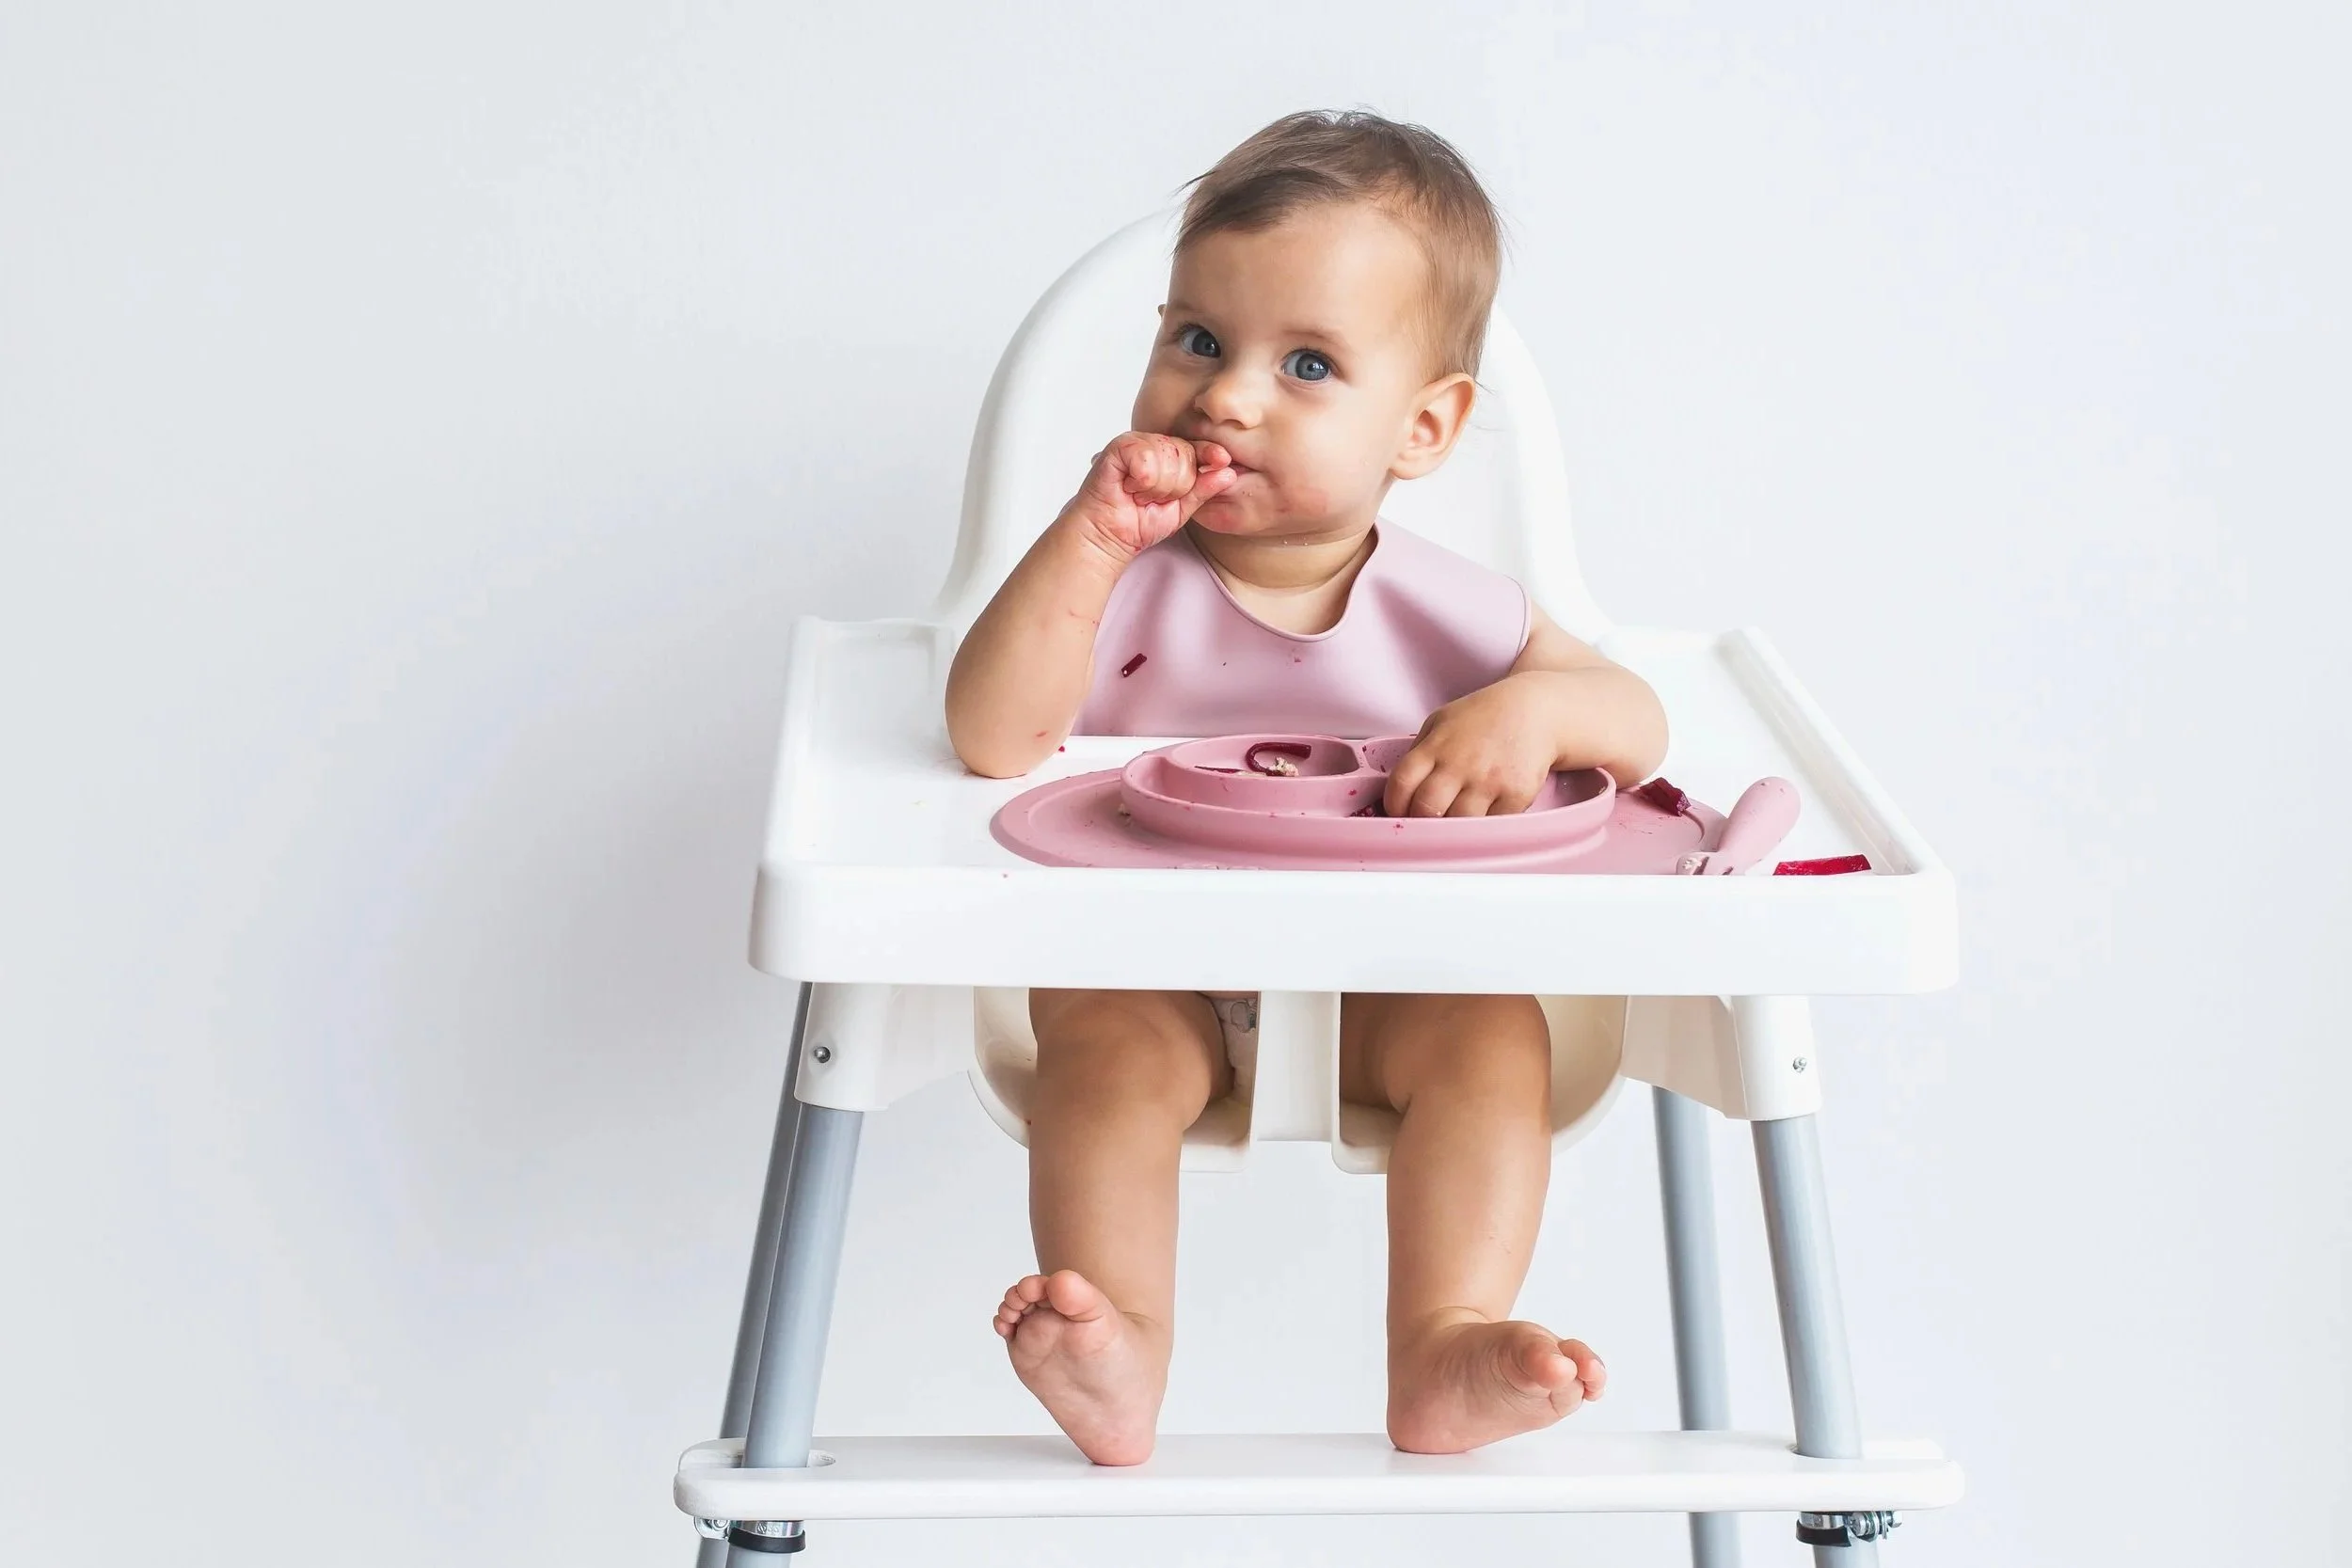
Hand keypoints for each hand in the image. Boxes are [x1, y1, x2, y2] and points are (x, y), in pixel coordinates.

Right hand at [1060, 432, 1236, 561]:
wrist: (1109, 537)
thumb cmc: (1139, 522)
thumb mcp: (1182, 509)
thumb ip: (1204, 489)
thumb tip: (1229, 472)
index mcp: (1169, 457)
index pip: (1197, 448)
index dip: (1209, 453)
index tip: (1223, 459)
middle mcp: (1153, 445)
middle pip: (1185, 454)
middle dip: (1175, 486)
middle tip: (1152, 498)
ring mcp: (1135, 443)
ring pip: (1167, 456)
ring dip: (1156, 487)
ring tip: (1139, 494)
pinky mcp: (1118, 447)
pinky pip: (1145, 457)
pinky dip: (1141, 480)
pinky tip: (1128, 487)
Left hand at [1383, 676, 1561, 817]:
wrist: (1535, 711)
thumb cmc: (1483, 718)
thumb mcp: (1441, 723)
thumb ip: (1419, 753)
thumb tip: (1400, 792)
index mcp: (1435, 747)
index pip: (1401, 785)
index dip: (1394, 806)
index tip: (1400, 813)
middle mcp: (1460, 764)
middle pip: (1426, 810)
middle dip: (1421, 822)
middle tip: (1426, 824)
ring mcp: (1489, 781)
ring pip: (1458, 823)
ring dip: (1452, 829)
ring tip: (1454, 822)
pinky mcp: (1516, 794)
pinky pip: (1491, 825)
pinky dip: (1483, 827)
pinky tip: (1482, 817)